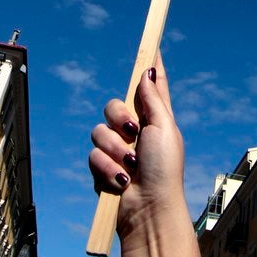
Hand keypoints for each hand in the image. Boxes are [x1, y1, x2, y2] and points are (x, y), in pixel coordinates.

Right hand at [89, 52, 186, 241]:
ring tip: (130, 167)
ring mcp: (118, 150)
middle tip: (133, 133)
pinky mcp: (103, 168)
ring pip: (98, 131)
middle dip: (119, 119)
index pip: (151, 87)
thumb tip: (148, 70)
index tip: (151, 46)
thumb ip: (152, 99)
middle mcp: (135, 132)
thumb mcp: (163, 128)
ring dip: (115, 150)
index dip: (150, 68)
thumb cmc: (164, 169)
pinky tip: (120, 181)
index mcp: (155, 119)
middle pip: (113, 105)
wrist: (149, 210)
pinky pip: (92, 155)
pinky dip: (106, 168)